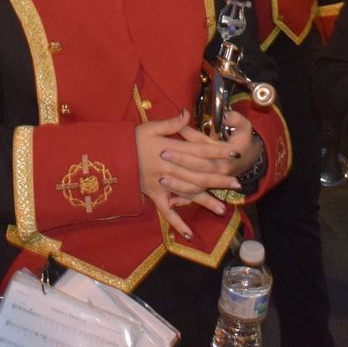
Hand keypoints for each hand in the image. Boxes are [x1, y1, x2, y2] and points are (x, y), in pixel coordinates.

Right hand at [135, 111, 244, 239]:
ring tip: (222, 209)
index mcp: (171, 149)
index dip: (219, 153)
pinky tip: (190, 234)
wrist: (110, 156)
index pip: (201, 151)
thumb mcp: (150, 127)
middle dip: (219, 180)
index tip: (235, 154)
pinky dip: (178, 223)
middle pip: (199, 175)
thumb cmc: (131, 140)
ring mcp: (162, 184)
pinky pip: (167, 212)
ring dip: (206, 202)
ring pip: (188, 194)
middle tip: (237, 185)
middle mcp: (170, 168)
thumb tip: (187, 113)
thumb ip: (171, 123)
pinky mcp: (154, 196)